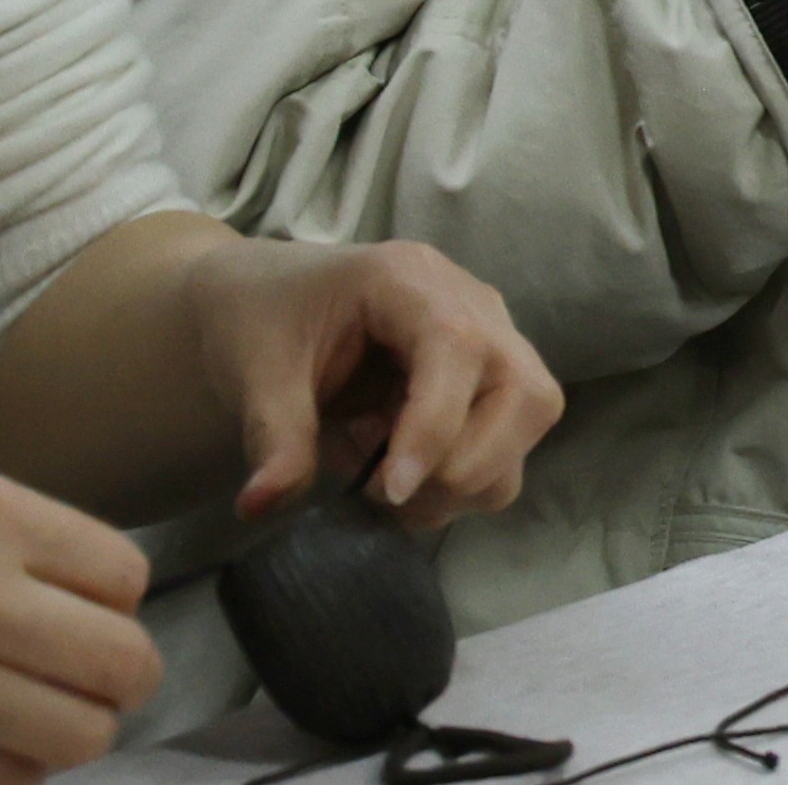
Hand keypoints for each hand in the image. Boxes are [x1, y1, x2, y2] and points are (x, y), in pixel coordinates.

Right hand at [0, 455, 152, 784]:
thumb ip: (8, 531)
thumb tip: (97, 590)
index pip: (123, 577)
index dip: (116, 599)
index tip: (93, 605)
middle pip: (119, 663)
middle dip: (123, 674)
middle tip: (100, 673)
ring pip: (77, 736)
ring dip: (73, 727)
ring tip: (43, 709)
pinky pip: (3, 781)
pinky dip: (10, 768)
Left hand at [181, 237, 558, 532]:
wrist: (275, 304)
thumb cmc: (268, 321)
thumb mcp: (256, 374)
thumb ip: (273, 437)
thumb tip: (261, 506)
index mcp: (410, 280)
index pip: (459, 348)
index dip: (435, 427)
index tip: (389, 491)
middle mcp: (475, 305)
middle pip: (525, 393)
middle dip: (463, 465)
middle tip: (383, 491)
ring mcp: (495, 340)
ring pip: (530, 425)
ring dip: (467, 480)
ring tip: (387, 484)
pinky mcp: (494, 380)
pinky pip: (510, 445)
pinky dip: (465, 481)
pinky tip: (404, 472)